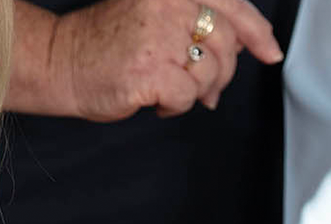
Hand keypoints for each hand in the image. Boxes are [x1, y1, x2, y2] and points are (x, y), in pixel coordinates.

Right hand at [48, 0, 282, 120]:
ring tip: (165, 84)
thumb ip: (198, 21)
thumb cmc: (109, 42)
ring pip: (211, 74)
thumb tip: (248, 45)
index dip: (258, 31)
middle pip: (227, 45)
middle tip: (196, 81)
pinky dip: (174, 106)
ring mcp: (160, 36)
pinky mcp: (152, 70)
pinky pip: (187, 98)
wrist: (60, 62)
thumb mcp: (157, 13)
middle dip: (220, 72)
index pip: (232, 5)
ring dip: (194, 89)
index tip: (270, 51)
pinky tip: (153, 97)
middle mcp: (168, 4)